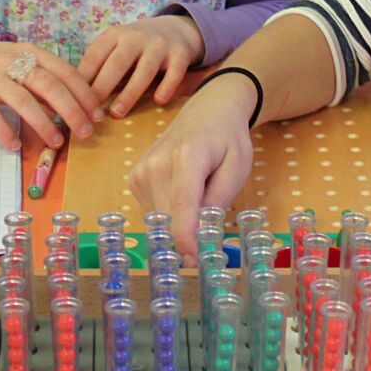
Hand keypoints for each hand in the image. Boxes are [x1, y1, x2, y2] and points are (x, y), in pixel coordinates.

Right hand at [0, 34, 99, 152]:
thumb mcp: (18, 63)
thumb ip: (42, 81)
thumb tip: (73, 107)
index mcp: (29, 52)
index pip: (64, 72)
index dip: (84, 94)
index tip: (98, 115)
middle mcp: (11, 61)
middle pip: (48, 85)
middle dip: (71, 110)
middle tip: (86, 133)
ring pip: (22, 100)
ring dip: (42, 123)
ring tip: (56, 143)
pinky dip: (3, 130)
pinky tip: (15, 146)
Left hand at [77, 15, 205, 118]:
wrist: (175, 29)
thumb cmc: (137, 48)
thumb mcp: (116, 47)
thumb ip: (100, 67)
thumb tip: (74, 98)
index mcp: (114, 35)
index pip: (95, 56)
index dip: (83, 80)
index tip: (74, 101)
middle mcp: (136, 37)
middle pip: (117, 63)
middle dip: (102, 88)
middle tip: (91, 112)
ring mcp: (159, 44)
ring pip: (144, 70)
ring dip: (129, 93)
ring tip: (117, 113)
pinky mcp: (180, 54)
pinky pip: (174, 71)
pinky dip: (167, 86)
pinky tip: (159, 100)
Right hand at [128, 73, 256, 262]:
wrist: (208, 111)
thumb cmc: (227, 140)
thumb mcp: (237, 169)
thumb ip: (218, 201)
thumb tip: (199, 235)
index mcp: (187, 156)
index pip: (181, 204)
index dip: (185, 236)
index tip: (191, 259)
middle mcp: (156, 163)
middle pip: (168, 217)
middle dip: (188, 232)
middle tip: (210, 230)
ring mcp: (140, 170)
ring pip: (160, 218)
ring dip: (179, 219)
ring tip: (198, 190)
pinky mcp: (134, 178)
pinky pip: (153, 211)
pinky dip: (170, 211)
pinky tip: (182, 189)